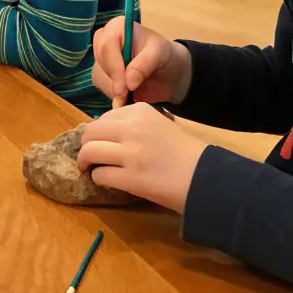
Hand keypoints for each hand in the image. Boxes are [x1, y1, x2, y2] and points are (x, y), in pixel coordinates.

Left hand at [77, 104, 205, 212]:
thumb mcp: (161, 126)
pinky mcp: (130, 177)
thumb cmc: (187, 153)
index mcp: (141, 111)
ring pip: (89, 151)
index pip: (105, 116)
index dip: (100, 131)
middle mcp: (132, 127)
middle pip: (91, 131)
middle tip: (90, 156)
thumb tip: (107, 135)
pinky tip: (108, 182)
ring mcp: (130, 152)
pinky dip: (99, 179)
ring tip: (90, 169)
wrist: (207, 177)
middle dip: (86, 144)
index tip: (103, 142)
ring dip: (86, 162)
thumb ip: (136, 125)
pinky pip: (100, 175)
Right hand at [92, 17, 192, 108]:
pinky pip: (101, 87)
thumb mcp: (160, 53)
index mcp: (117, 27)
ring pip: (99, 77)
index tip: (125, 86)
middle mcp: (105, 40)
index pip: (107, 45)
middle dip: (115, 80)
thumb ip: (145, 63)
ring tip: (134, 92)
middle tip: (130, 93)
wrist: (168, 73)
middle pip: (100, 62)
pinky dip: (114, 95)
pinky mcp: (102, 75)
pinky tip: (129, 94)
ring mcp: (103, 58)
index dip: (114, 67)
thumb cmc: (165, 56)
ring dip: (115, 90)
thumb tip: (128, 82)